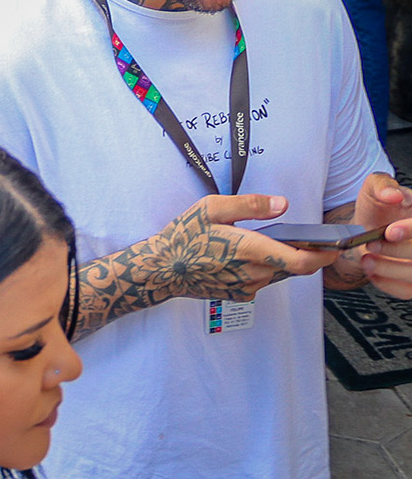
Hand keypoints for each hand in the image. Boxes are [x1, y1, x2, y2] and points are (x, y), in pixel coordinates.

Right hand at [147, 193, 339, 302]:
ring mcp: (248, 287)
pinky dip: (265, 267)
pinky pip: (263, 280)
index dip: (323, 255)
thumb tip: (283, 204)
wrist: (164, 268)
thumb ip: (250, 205)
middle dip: (306, 254)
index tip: (336, 246)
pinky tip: (250, 253)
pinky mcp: (241, 295)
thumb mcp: (213, 207)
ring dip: (284, 259)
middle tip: (312, 237)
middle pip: (294, 267)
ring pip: (278, 273)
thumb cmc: (186, 234)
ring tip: (277, 240)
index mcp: (251, 250)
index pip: (301, 260)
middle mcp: (254, 273)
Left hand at [353, 172, 411, 298]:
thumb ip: (383, 185)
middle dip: (396, 251)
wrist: (368, 226)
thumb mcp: (375, 187)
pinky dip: (388, 284)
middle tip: (371, 245)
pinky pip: (407, 291)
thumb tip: (394, 194)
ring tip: (366, 260)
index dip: (410, 230)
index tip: (389, 232)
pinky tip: (373, 272)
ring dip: (390, 270)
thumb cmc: (377, 206)